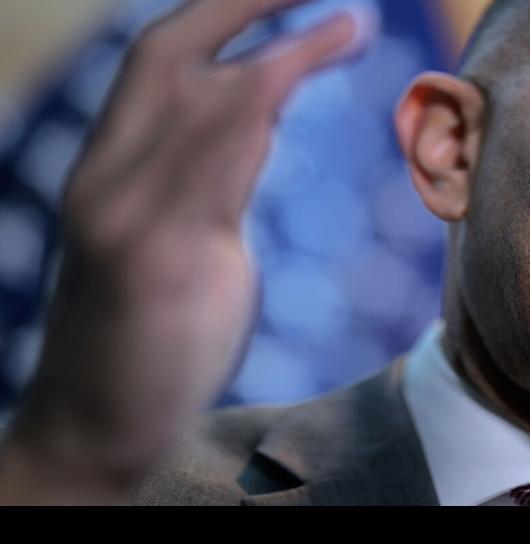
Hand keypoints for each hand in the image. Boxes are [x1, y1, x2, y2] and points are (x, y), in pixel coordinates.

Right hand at [0, 0, 368, 503]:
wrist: (98, 435)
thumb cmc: (150, 355)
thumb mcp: (181, 257)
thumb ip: (204, 193)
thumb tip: (244, 148)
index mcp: (108, 176)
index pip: (154, 67)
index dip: (216, 18)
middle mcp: (106, 179)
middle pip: (163, 51)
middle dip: (240, 4)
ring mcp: (124, 214)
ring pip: (200, 94)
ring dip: (282, 45)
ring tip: (352, 24)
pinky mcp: (155, 256)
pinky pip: (218, 157)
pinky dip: (272, 101)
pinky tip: (319, 78)